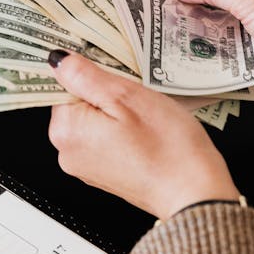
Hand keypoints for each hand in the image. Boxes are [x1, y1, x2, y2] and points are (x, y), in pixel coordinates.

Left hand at [48, 52, 238, 220]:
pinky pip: (106, 137)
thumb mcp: (126, 96)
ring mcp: (86, 165)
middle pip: (78, 102)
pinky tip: (145, 132)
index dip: (92, 75)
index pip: (63, 85)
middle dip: (105, 93)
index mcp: (67, 130)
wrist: (194, 192)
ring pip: (95, 119)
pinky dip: (123, 129)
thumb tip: (59, 61)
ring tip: (144, 117)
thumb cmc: (167, 148)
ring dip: (117, 111)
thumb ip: (86, 76)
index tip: (115, 77)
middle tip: (135, 98)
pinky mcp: (105, 173)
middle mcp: (69, 152)